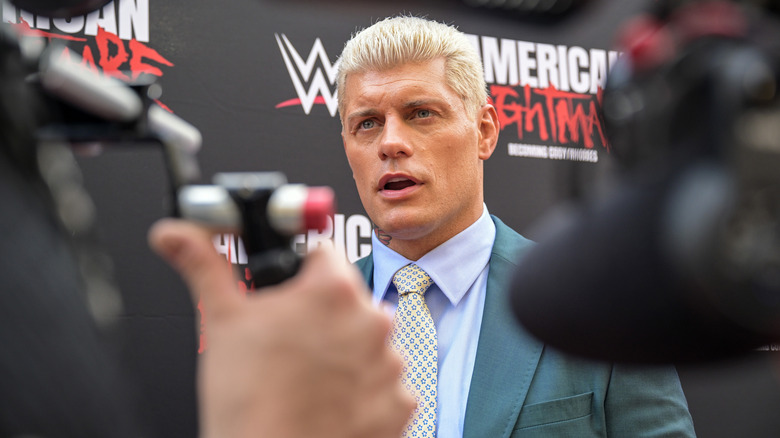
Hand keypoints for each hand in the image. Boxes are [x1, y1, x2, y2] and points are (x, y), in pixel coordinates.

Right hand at [148, 219, 414, 437]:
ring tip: (308, 379)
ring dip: (345, 353)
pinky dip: (363, 392)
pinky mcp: (398, 404)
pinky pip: (384, 385)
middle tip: (290, 343)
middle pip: (347, 300)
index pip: (324, 254)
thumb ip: (203, 265)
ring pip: (366, 343)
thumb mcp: (219, 321)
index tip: (289, 289)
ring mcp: (389, 365)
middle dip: (322, 315)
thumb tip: (176, 234)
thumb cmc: (247, 401)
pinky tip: (330, 403)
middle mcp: (372, 322)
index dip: (300, 270)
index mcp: (334, 290)